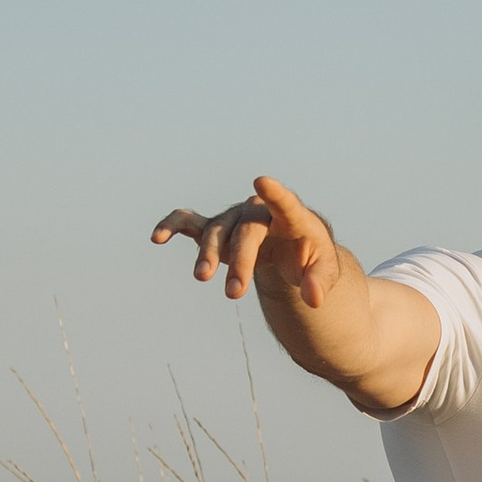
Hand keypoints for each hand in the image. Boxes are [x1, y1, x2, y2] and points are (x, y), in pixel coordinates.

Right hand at [150, 177, 342, 310]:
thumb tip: (315, 300)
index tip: (262, 182)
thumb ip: (320, 282)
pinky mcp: (216, 227)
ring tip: (203, 278)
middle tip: (235, 293)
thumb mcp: (324, 269)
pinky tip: (157, 238)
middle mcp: (258, 212)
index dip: (275, 193)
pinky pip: (189, 222)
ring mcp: (234, 218)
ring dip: (208, 255)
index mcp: (291, 217)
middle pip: (246, 232)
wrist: (293, 247)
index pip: (285, 203)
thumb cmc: (310, 254)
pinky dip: (172, 226)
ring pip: (217, 231)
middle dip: (240, 262)